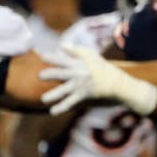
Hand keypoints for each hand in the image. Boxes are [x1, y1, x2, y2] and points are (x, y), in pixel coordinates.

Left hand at [40, 44, 156, 115]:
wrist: (116, 83)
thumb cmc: (102, 68)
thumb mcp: (91, 55)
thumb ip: (75, 50)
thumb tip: (60, 45)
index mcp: (78, 63)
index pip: (61, 59)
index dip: (50, 57)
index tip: (40, 55)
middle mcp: (77, 74)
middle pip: (60, 73)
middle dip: (48, 74)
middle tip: (40, 76)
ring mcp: (79, 85)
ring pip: (63, 90)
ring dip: (53, 95)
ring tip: (43, 99)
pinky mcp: (83, 95)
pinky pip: (69, 103)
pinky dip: (61, 108)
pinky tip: (52, 112)